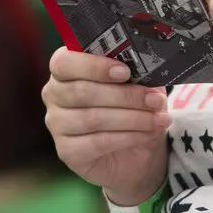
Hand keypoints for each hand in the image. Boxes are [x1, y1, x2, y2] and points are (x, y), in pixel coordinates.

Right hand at [41, 47, 170, 199]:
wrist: (134, 151)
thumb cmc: (131, 108)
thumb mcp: (139, 85)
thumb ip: (138, 73)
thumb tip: (149, 69)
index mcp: (66, 69)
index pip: (64, 62)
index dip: (94, 66)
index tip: (125, 72)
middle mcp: (54, 94)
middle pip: (82, 91)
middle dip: (125, 95)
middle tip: (155, 100)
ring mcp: (57, 124)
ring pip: (93, 118)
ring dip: (132, 118)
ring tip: (158, 119)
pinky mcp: (67, 151)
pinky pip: (98, 142)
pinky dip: (128, 137)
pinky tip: (148, 134)